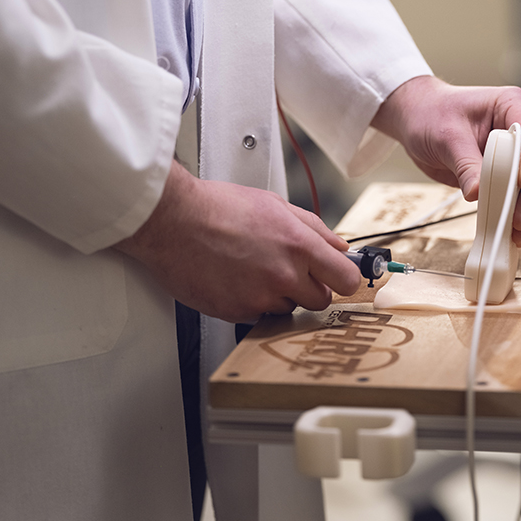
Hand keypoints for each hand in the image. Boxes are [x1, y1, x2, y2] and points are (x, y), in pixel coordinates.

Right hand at [116, 162, 361, 320]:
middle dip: (309, 288)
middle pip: (320, 301)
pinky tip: (235, 278)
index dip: (343, 279)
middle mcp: (284, 275)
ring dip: (277, 295)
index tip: (337, 277)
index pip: (347, 279)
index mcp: (300, 246)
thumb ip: (314, 228)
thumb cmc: (218, 207)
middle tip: (287, 271)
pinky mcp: (236, 313)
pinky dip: (250, 302)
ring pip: (287, 308)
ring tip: (251, 268)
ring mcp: (260, 298)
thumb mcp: (276, 205)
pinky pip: (257, 316)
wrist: (173, 221)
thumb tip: (339, 246)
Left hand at [372, 75, 520, 245]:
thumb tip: (477, 192)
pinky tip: (510, 231)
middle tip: (517, 217)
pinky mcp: (502, 173)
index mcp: (510, 106)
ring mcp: (512, 153)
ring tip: (515, 231)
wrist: (416, 120)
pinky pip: (512, 195)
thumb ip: (465, 164)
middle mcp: (517, 129)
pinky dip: (511, 212)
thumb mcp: (447, 136)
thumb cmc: (431, 114)